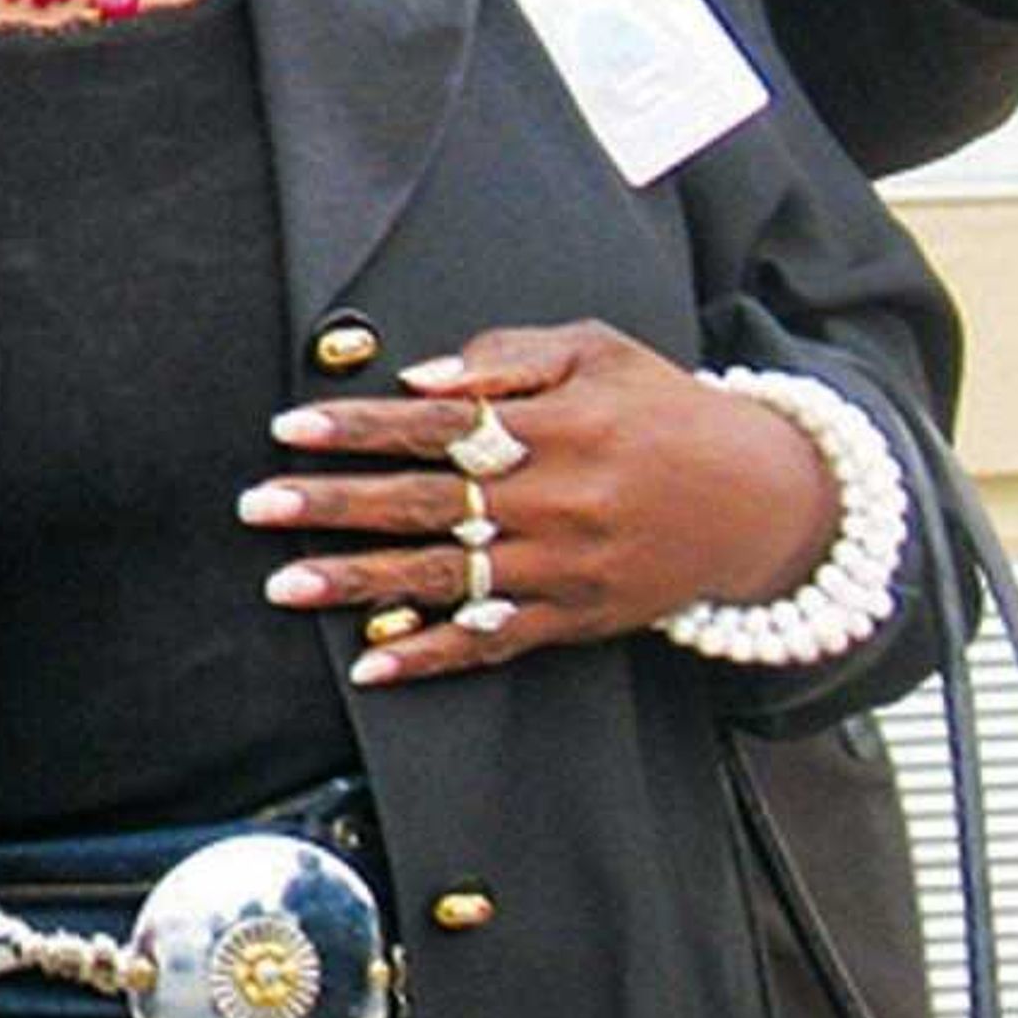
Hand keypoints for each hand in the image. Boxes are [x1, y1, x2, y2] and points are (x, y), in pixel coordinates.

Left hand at [240, 321, 835, 686]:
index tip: (290, 429)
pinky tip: (370, 666)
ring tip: (284, 584)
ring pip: (446, 578)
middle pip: (426, 503)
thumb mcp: (597, 352)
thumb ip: (507, 357)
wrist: (759, 496)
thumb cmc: (662, 408)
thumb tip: (418, 379)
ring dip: (360, 584)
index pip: (435, 426)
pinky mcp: (575, 617)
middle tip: (258, 506)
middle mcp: (553, 500)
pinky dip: (431, 657)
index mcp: (553, 426)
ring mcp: (563, 567)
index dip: (359, 428)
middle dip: (334, 505)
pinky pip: (491, 642)